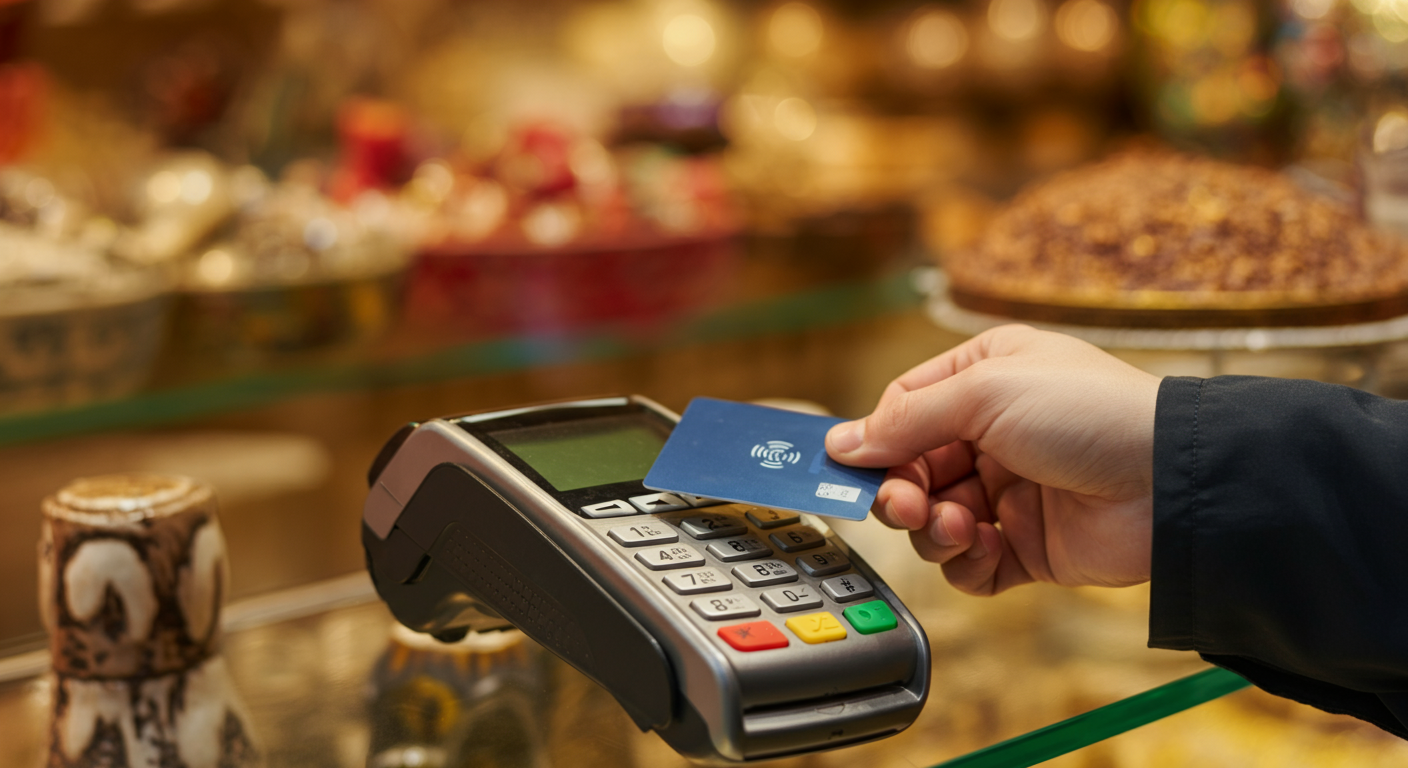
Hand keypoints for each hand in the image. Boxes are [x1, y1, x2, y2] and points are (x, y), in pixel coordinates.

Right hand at [825, 325, 1159, 594]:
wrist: (1172, 484)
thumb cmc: (1090, 414)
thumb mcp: (986, 393)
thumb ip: (906, 420)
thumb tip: (840, 443)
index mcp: (986, 378)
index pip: (904, 409)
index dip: (876, 441)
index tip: (852, 468)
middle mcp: (994, 432)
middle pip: (912, 470)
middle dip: (901, 492)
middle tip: (906, 506)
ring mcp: (1012, 491)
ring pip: (934, 519)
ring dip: (933, 528)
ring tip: (959, 526)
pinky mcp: (1029, 546)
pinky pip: (970, 564)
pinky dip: (966, 562)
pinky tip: (985, 548)